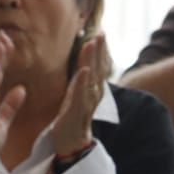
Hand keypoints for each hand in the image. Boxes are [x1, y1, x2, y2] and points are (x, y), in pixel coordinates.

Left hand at [50, 34, 107, 158]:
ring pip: (91, 78)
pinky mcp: (76, 112)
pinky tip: (84, 71)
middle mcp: (93, 93)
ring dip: (91, 60)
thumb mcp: (77, 93)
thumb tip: (81, 60)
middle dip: (99, 50)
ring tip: (90, 44)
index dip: (101, 50)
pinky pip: (80, 95)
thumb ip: (80, 77)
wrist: (71, 141)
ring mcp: (86, 102)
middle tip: (100, 32)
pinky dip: (82, 82)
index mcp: (92, 87)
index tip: (100, 31)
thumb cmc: (73, 115)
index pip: (99, 66)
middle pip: (98, 68)